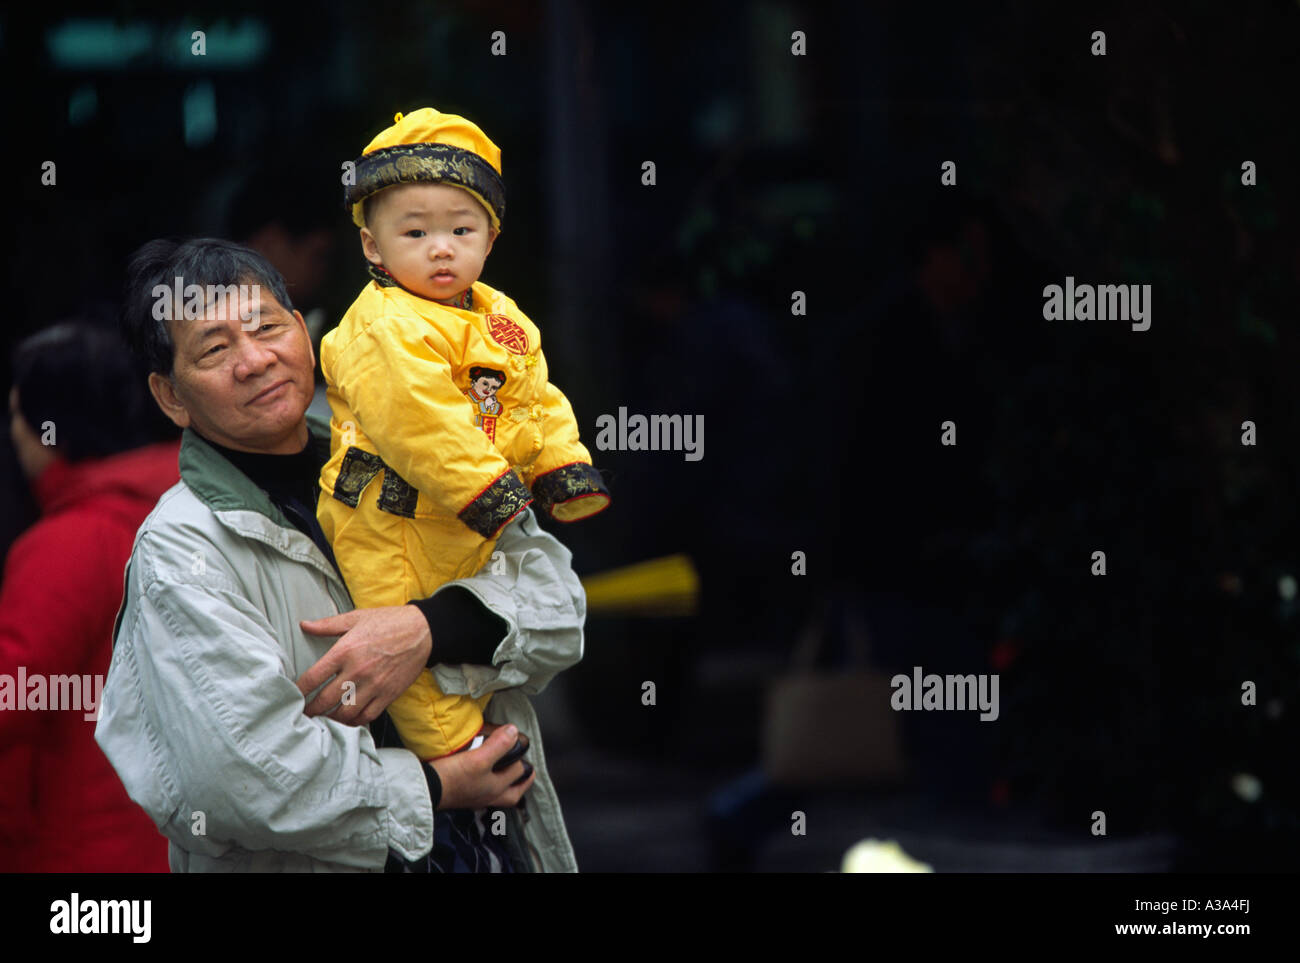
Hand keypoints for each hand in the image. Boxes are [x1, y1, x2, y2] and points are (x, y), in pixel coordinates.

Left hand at [296, 605, 431, 724]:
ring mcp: (374, 685)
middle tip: (302, 714)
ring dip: (331, 719)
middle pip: (325, 700)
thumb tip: (304, 625)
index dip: (298, 691)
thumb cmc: (388, 622)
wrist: (423, 631)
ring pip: (344, 713)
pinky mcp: (388, 695)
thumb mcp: (356, 618)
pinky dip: (354, 722)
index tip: (291, 697)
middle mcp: (357, 671)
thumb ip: (327, 625)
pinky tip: (347, 719)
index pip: (313, 678)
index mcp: (345, 651)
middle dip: (310, 711)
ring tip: (323, 719)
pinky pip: (366, 716)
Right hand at [431, 724, 535, 809]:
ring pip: (497, 794)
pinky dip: (485, 782)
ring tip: (505, 772)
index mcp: (496, 789)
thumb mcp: (478, 759)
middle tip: (525, 771)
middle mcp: (488, 796)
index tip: (522, 743)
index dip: (523, 758)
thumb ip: (498, 746)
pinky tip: (479, 773)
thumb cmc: (452, 778)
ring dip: (504, 784)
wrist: (425, 789)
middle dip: (521, 782)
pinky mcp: (461, 795)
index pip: (519, 772)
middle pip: (512, 793)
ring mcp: (474, 797)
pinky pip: (480, 790)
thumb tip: (514, 732)